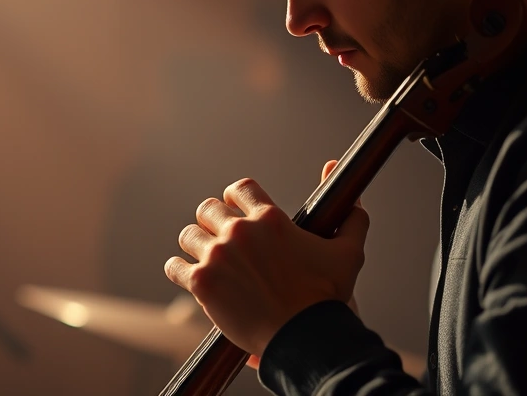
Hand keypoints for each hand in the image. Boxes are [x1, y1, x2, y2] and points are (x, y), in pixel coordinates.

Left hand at [164, 159, 368, 358]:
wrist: (304, 339)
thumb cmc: (326, 298)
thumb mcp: (348, 252)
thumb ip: (351, 216)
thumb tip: (347, 188)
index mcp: (270, 219)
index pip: (239, 189)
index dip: (235, 198)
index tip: (234, 208)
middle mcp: (240, 232)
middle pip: (208, 209)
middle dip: (213, 220)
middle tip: (220, 237)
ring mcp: (217, 257)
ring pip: (189, 235)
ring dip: (196, 245)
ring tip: (206, 258)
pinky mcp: (202, 283)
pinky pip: (175, 266)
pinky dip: (180, 269)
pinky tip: (188, 275)